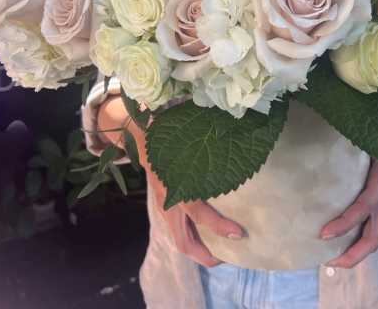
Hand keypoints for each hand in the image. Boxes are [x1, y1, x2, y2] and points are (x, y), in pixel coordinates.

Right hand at [98, 97, 244, 267]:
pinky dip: (193, 237)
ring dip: (199, 248)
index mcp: (171, 182)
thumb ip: (205, 127)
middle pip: (183, 239)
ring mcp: (164, 203)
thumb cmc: (165, 128)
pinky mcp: (165, 203)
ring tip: (222, 253)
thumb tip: (233, 121)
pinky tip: (209, 236)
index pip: (196, 211)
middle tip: (230, 257)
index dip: (217, 224)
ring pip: (179, 238)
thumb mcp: (181, 131)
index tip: (239, 233)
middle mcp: (167, 198)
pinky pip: (178, 228)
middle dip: (206, 253)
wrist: (138, 130)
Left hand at [320, 125, 377, 268]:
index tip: (323, 233)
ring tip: (329, 261)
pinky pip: (371, 234)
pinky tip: (337, 247)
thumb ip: (352, 143)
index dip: (344, 223)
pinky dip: (356, 245)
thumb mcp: (370, 140)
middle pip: (372, 239)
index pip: (362, 208)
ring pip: (373, 242)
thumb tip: (326, 131)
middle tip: (325, 262)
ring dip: (352, 255)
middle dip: (350, 255)